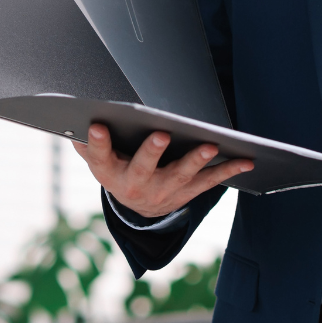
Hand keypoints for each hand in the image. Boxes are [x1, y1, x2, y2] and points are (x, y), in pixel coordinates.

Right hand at [72, 124, 253, 218]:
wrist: (137, 209)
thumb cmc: (117, 169)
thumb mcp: (98, 157)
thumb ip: (88, 139)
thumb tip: (75, 113)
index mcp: (109, 172)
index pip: (99, 156)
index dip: (97, 142)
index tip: (96, 125)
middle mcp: (135, 185)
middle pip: (142, 168)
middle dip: (151, 152)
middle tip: (161, 135)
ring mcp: (162, 191)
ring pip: (179, 175)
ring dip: (195, 161)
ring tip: (209, 145)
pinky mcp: (186, 193)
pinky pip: (208, 182)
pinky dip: (227, 171)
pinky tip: (245, 160)